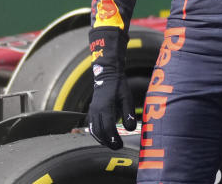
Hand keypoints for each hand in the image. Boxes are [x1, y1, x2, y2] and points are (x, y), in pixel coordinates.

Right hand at [86, 28, 136, 149]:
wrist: (107, 75)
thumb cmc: (119, 86)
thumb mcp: (127, 98)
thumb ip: (128, 113)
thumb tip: (130, 129)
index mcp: (106, 107)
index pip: (108, 128)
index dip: (114, 139)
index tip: (120, 145)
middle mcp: (96, 111)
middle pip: (100, 132)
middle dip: (108, 142)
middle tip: (117, 147)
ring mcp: (92, 111)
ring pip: (94, 130)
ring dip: (102, 139)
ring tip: (111, 144)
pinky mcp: (91, 111)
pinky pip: (91, 126)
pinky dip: (97, 133)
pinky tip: (104, 137)